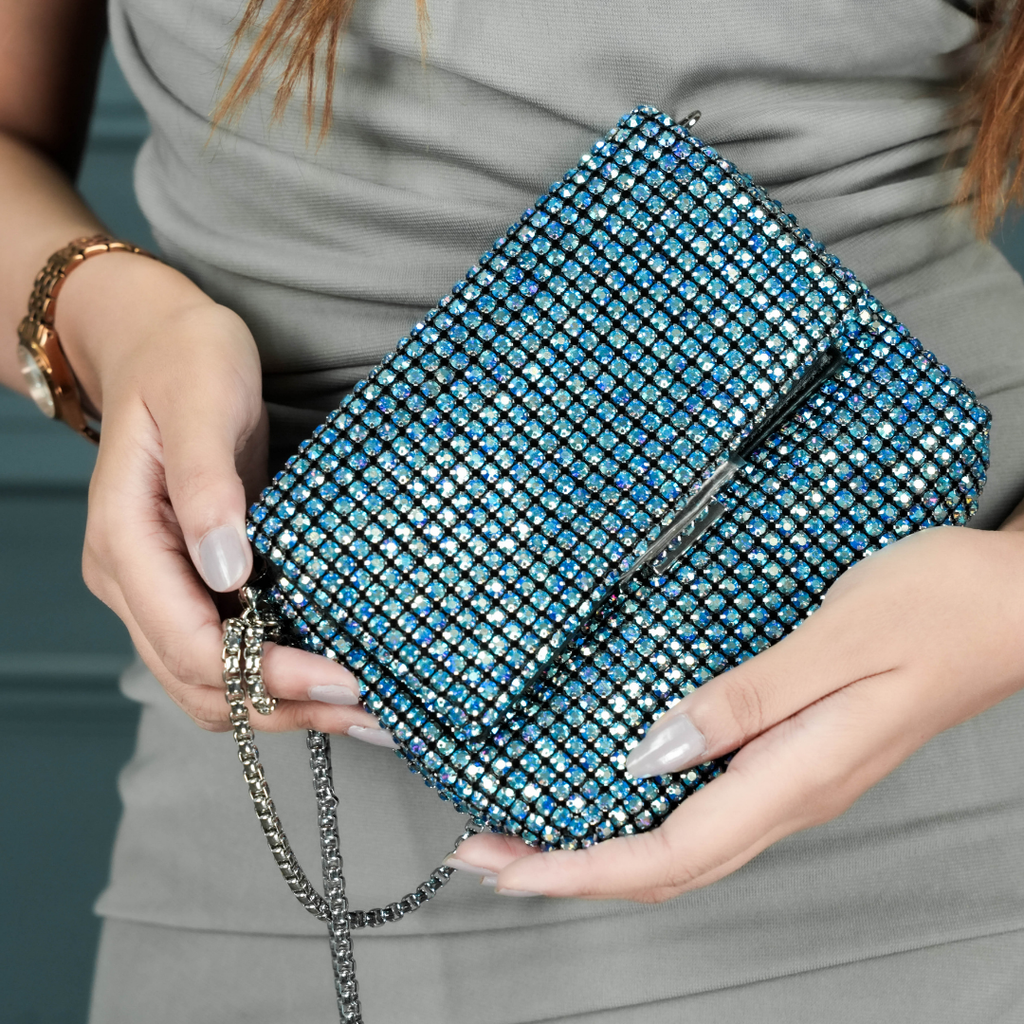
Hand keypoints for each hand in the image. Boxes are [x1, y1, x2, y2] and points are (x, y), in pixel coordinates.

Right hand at [60, 252, 388, 738]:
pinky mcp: (193, 581)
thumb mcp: (203, 400)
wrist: (162, 343)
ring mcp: (160, 586)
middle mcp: (134, 579)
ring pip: (211, 680)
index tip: (339, 677)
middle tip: (367, 711)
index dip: (264, 673)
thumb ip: (207, 487)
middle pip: (198, 681)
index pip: (189, 642)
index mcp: (126, 540)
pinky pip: (228, 649)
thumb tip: (226, 572)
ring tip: (361, 708)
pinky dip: (276, 672)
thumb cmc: (185, 360)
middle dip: (282, 703)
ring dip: (283, 702)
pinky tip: (330, 674)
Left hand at [451, 524, 1023, 899]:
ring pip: (682, 844)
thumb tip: (656, 748)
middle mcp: (791, 791)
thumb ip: (748, 698)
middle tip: (491, 855)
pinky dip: (642, 817)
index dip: (582, 869)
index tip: (509, 867)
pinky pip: (705, 808)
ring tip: (534, 834)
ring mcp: (794, 777)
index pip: (671, 853)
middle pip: (665, 865)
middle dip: (571, 871)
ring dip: (601, 848)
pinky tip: (618, 793)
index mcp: (797, 773)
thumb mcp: (839, 639)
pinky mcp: (796, 752)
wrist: (1011, 604)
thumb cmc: (941, 610)